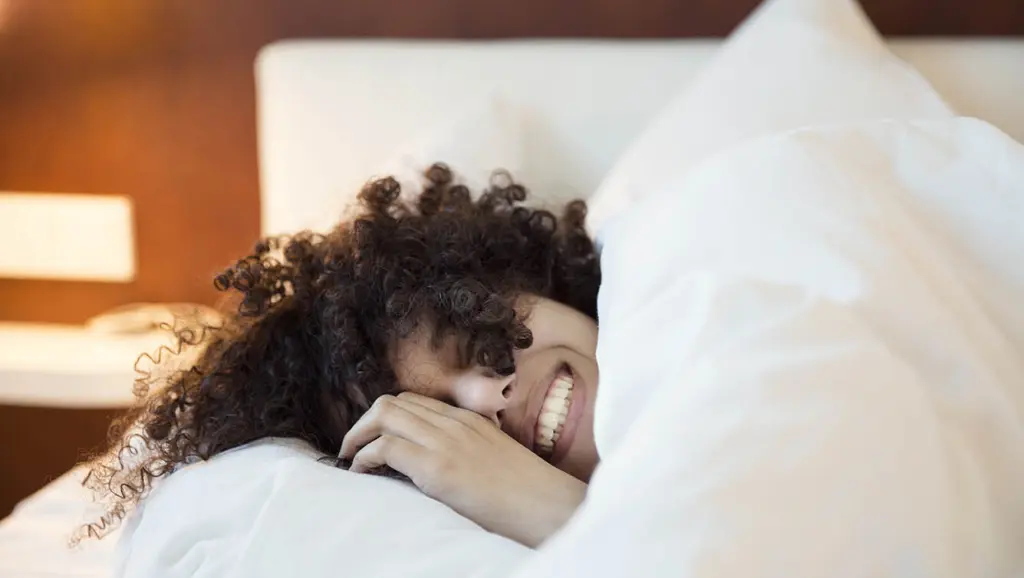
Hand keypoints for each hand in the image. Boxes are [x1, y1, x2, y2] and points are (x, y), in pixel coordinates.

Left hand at [339, 392, 586, 546]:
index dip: (385, 417)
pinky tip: (364, 472)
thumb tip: (432, 465)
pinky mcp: (439, 467)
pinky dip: (365, 457)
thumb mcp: (494, 458)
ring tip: (350, 458)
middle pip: (393, 401)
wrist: (549, 507)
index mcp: (468, 420)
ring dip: (358, 436)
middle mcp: (455, 423)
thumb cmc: (526, 494)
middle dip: (363, 422)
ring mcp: (447, 441)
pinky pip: (387, 447)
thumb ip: (465, 450)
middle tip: (352, 447)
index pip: (414, 401)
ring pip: (385, 414)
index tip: (372, 438)